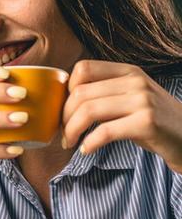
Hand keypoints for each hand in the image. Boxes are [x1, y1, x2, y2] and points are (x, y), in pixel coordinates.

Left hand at [63, 59, 181, 170]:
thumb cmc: (154, 122)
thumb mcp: (132, 98)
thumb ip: (106, 93)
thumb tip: (63, 100)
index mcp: (129, 71)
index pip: (83, 68)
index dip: (66, 90)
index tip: (65, 110)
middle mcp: (136, 81)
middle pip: (80, 93)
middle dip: (64, 116)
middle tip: (63, 134)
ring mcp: (143, 100)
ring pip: (89, 111)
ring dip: (71, 131)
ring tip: (69, 143)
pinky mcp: (147, 122)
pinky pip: (105, 131)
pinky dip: (89, 143)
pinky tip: (86, 150)